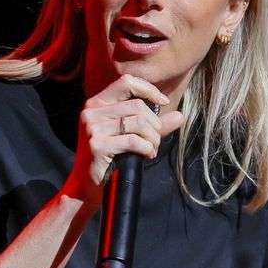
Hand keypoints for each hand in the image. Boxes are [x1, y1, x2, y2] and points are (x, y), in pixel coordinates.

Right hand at [63, 74, 185, 205]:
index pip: (126, 82)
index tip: (164, 102)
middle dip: (155, 124)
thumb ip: (154, 125)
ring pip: (138, 123)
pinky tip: (146, 155)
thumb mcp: (130, 136)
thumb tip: (180, 116)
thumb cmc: (110, 158)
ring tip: (152, 149)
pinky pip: (134, 141)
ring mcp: (92, 128)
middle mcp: (91, 112)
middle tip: (155, 141)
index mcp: (96, 103)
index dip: (149, 89)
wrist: (86, 185)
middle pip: (137, 106)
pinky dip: (147, 149)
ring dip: (153, 138)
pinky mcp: (97, 145)